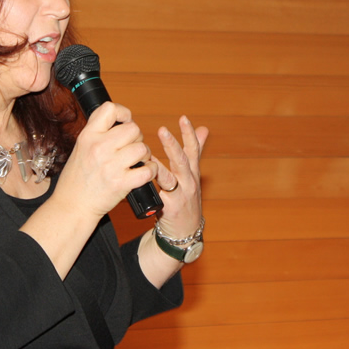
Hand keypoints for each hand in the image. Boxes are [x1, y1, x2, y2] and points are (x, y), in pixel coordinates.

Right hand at [57, 101, 156, 217]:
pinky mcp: (122, 183)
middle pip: (133, 129)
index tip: (125, 122)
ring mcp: (111, 165)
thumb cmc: (76, 179)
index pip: (110, 109)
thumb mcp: (81, 148)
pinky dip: (151, 170)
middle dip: (137, 137)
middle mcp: (99, 147)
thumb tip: (121, 122)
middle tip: (131, 147)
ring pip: (142, 148)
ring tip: (137, 161)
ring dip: (144, 154)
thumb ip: (98, 134)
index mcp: (88, 136)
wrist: (72, 206)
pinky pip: (148, 169)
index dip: (123, 113)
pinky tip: (144, 172)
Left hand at [152, 115, 208, 237]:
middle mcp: (189, 181)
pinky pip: (160, 196)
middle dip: (172, 145)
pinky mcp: (172, 208)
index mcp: (192, 171)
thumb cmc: (185, 197)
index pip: (193, 149)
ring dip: (159, 166)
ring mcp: (181, 195)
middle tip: (162, 131)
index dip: (189, 133)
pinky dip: (152, 187)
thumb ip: (195, 152)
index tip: (183, 118)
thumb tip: (204, 129)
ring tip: (149, 155)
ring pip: (170, 178)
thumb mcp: (192, 174)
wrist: (185, 230)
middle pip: (182, 161)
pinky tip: (144, 180)